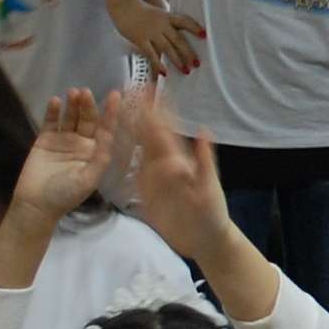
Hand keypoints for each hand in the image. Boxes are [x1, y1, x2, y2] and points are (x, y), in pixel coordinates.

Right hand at [10, 90, 122, 225]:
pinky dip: (53, 111)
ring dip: (72, 105)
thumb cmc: (66, 195)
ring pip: (70, 117)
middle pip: (87, 119)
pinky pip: (51, 122)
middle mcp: (81, 143)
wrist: (36, 205)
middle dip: (88, 106)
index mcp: (95, 152)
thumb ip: (100, 158)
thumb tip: (109, 137)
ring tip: (73, 93)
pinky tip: (55, 101)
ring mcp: (63, 139)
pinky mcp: (45, 139)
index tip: (115, 95)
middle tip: (86, 92)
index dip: (111, 112)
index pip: (105, 129)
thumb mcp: (88, 179)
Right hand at [110, 0, 207, 76]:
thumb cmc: (141, 10)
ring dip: (177, 61)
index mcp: (167, 17)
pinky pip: (151, 54)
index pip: (184, 21)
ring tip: (186, 71)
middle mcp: (161, 25)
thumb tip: (179, 33)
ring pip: (167, 48)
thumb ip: (169, 23)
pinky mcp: (141, 40)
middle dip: (189, 53)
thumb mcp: (159, 14)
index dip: (194, 27)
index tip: (204, 35)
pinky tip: (164, 72)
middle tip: (197, 63)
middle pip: (178, 39)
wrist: (123, 6)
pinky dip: (158, 64)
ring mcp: (151, 33)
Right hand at [129, 99, 236, 265]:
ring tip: (118, 109)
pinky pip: (133, 169)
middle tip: (127, 90)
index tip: (147, 88)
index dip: (156, 108)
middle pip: (149, 133)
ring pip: (140, 147)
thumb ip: (204, 162)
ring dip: (131, 128)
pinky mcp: (146, 191)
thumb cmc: (212, 214)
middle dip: (139, 112)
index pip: (164, 128)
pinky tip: (116, 144)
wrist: (205, 240)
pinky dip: (125, 155)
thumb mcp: (209, 189)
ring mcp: (155, 176)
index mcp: (179, 159)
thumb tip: (204, 130)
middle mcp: (165, 163)